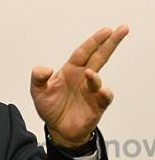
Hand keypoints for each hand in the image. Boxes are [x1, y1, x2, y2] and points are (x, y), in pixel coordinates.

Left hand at [30, 26, 128, 146]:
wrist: (58, 130)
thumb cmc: (50, 107)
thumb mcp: (37, 91)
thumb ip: (38, 78)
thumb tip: (46, 69)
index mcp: (71, 70)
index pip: (84, 52)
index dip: (94, 41)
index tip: (106, 30)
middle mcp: (83, 78)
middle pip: (99, 57)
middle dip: (110, 44)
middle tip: (122, 29)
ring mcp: (91, 92)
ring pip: (98, 79)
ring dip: (95, 77)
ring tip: (89, 74)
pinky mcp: (96, 106)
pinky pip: (104, 98)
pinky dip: (104, 93)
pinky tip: (101, 91)